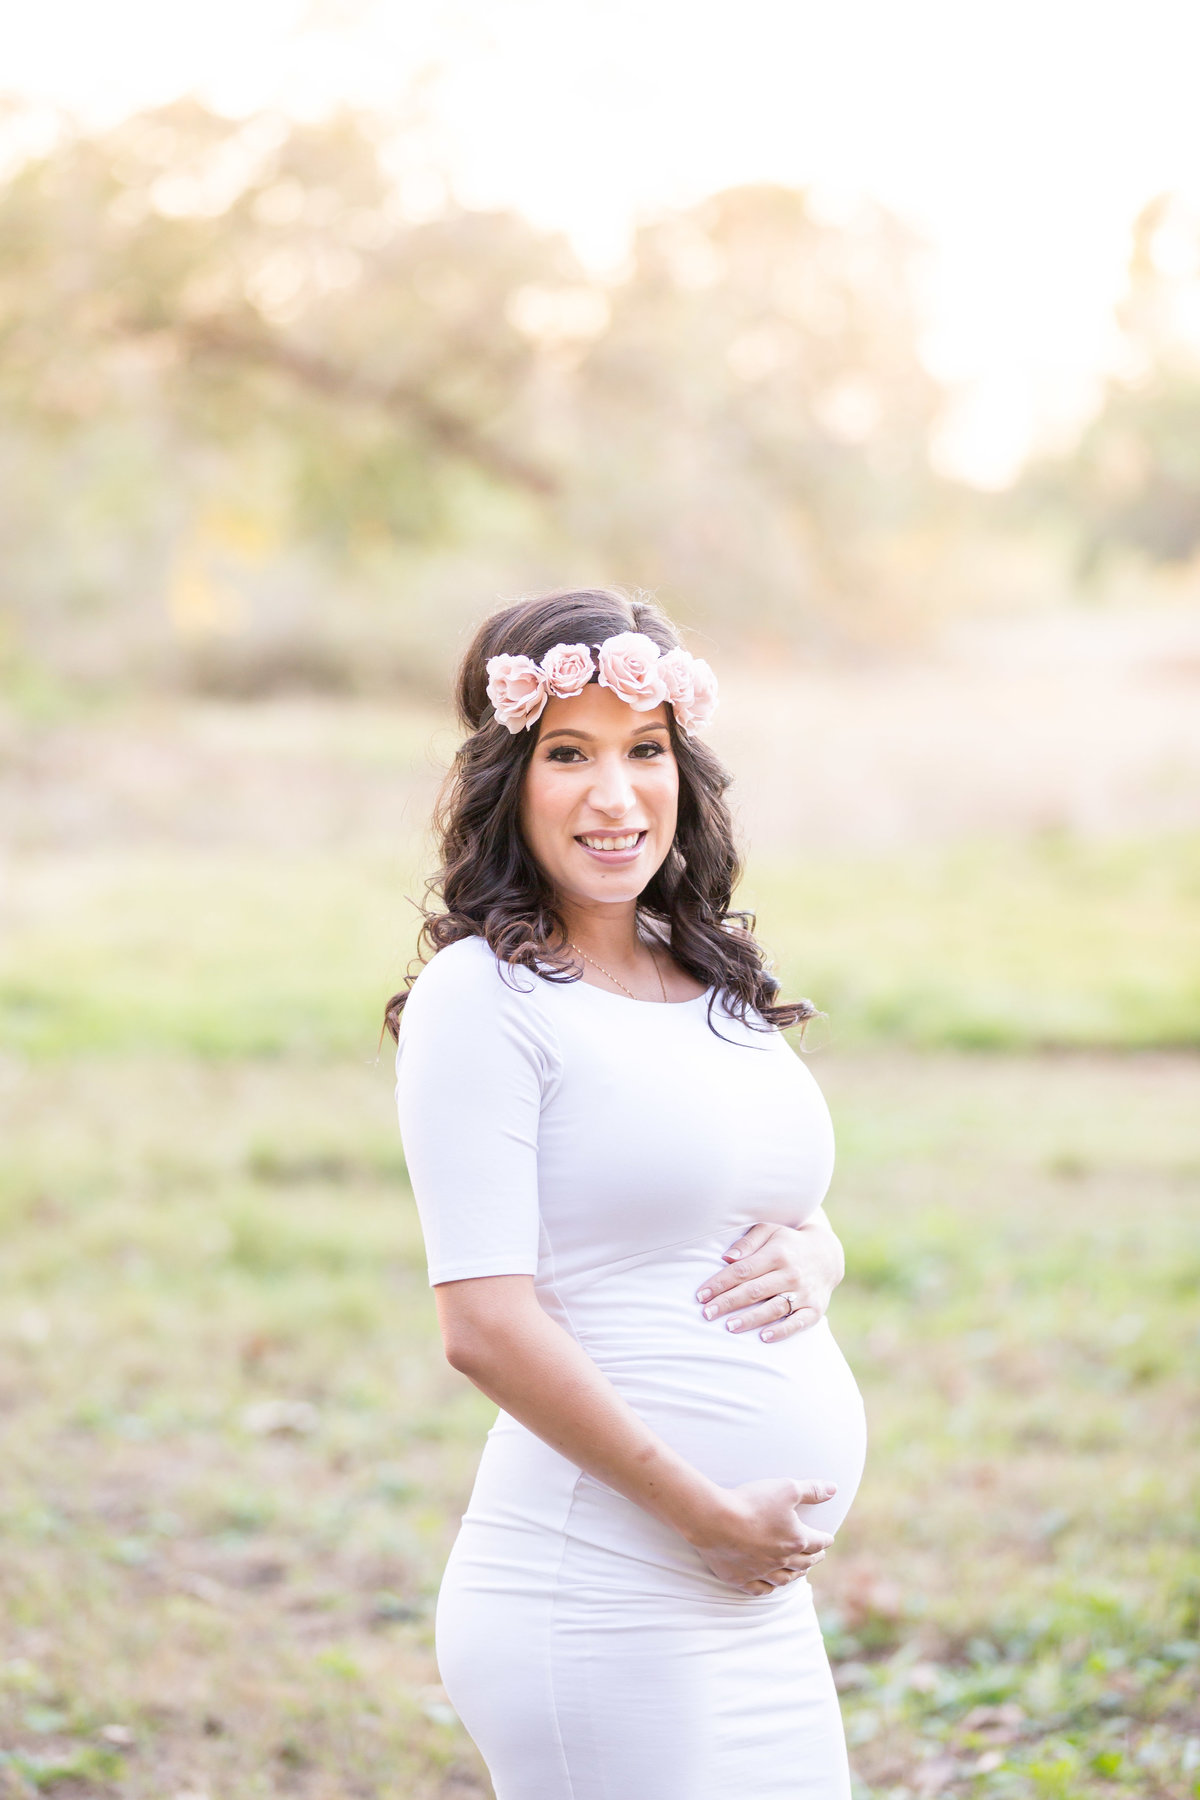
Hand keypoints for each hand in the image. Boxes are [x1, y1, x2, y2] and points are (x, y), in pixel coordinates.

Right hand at [685, 1478, 836, 1594]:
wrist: (716, 1520)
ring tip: (800, 1572)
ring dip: (795, 1575)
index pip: (817, 1542)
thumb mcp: (787, 1488)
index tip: (828, 1539)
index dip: (825, 1539)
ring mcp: (761, 1572)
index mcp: (796, 1540)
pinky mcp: (741, 1578)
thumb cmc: (752, 1502)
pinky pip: (759, 1589)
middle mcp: (781, 1560)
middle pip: (803, 1563)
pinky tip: (770, 1586)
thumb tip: (834, 1489)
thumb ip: (812, 1489)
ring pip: (784, 1579)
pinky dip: (768, 1588)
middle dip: (813, 1558)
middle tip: (818, 1555)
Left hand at [696, 1215, 844, 1342]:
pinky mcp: (815, 1309)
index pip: (743, 1270)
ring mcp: (803, 1293)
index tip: (701, 1295)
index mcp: (777, 1254)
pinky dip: (782, 1331)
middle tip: (707, 1314)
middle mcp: (791, 1274)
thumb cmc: (787, 1243)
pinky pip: (798, 1323)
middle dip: (728, 1303)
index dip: (720, 1283)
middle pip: (754, 1291)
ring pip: (773, 1308)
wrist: (826, 1255)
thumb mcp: (769, 1231)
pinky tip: (763, 1337)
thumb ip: (747, 1242)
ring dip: (750, 1319)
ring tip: (729, 1326)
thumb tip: (727, 1257)